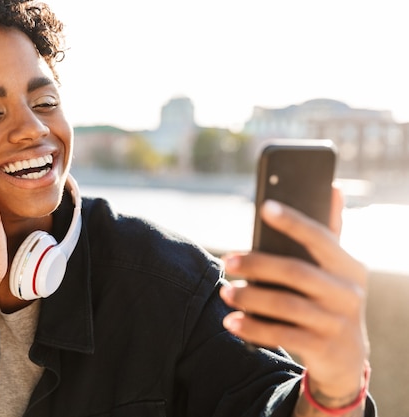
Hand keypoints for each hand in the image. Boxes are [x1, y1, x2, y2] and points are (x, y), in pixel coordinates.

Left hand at [219, 187, 368, 399]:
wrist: (347, 358)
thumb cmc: (330, 300)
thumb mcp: (336, 271)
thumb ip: (329, 234)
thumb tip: (333, 188)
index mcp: (349, 267)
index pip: (321, 238)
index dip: (293, 221)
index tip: (265, 206)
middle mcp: (348, 293)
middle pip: (297, 272)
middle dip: (258, 264)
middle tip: (227, 260)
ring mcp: (337, 323)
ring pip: (287, 305)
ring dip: (251, 298)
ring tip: (225, 292)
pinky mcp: (324, 349)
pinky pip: (283, 336)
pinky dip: (254, 328)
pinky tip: (231, 322)